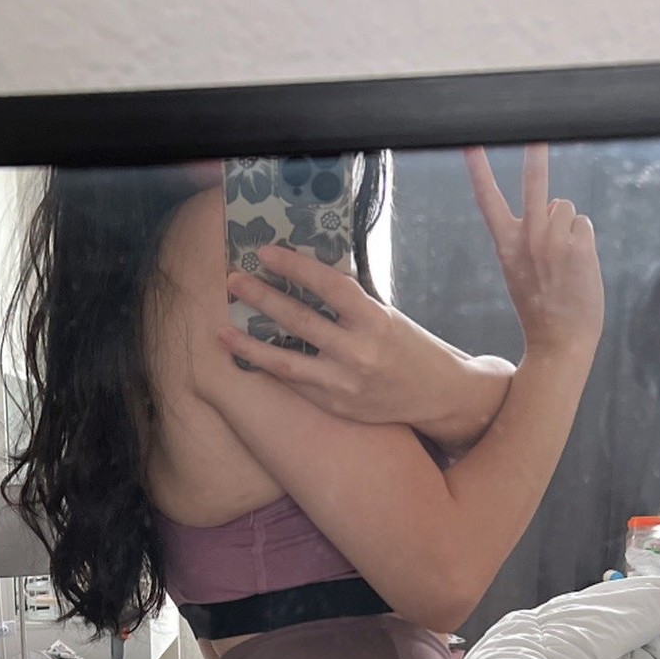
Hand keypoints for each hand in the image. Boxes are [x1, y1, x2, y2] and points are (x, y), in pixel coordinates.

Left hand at [217, 243, 486, 431]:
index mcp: (375, 320)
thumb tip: (306, 280)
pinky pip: (293, 384)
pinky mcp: (334, 405)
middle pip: (299, 322)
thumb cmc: (410, 348)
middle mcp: (358, 352)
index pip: (329, 286)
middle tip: (233, 282)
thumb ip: (350, 305)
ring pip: (285, 362)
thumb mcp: (386, 316)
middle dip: (262, 299)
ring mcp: (343, 383)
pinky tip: (245, 358)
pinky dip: (268, 369)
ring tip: (223, 331)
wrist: (436, 395)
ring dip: (249, 345)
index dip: (295, 267)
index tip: (266, 253)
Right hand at [464, 143, 603, 362]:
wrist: (560, 340)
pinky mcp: (578, 244)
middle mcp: (527, 239)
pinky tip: (578, 266)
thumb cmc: (541, 307)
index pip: (487, 201)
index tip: (470, 144)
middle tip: (537, 132)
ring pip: (566, 207)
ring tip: (564, 260)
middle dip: (536, 155)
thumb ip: (532, 235)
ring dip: (569, 226)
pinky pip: (583, 224)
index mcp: (505, 246)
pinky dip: (584, 240)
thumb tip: (559, 205)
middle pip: (534, 183)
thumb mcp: (521, 271)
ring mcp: (553, 240)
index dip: (479, 171)